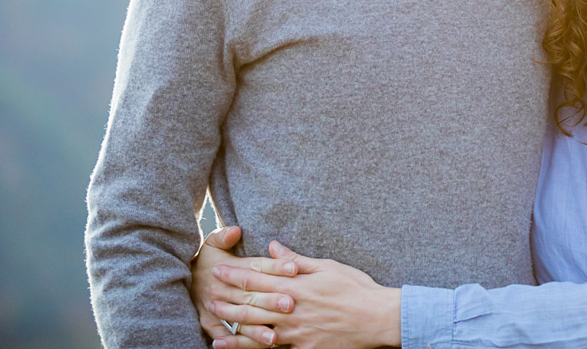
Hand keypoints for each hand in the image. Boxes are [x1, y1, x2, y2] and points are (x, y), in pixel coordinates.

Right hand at [191, 226, 295, 348]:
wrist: (177, 278)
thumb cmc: (205, 260)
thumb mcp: (211, 244)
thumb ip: (223, 236)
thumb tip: (235, 230)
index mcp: (230, 268)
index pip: (256, 267)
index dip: (275, 267)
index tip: (294, 269)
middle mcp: (223, 289)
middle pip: (251, 295)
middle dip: (271, 299)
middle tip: (290, 304)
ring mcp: (215, 308)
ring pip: (239, 319)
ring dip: (257, 328)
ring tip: (274, 335)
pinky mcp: (209, 323)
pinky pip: (225, 335)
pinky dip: (239, 343)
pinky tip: (254, 347)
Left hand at [204, 240, 402, 348]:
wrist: (377, 318)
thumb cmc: (356, 288)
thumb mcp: (328, 266)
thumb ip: (296, 260)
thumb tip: (273, 247)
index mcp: (296, 286)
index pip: (258, 278)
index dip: (236, 274)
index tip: (219, 270)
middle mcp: (291, 309)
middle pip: (252, 304)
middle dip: (229, 300)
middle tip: (209, 297)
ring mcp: (296, 332)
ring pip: (257, 330)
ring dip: (235, 326)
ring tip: (217, 324)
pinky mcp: (303, 348)